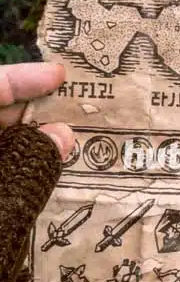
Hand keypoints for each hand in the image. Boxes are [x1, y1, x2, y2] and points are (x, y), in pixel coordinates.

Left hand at [0, 62, 74, 281]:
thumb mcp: (0, 207)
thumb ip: (27, 166)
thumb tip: (62, 136)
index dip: (19, 79)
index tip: (60, 75)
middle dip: (24, 117)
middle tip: (71, 116)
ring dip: (21, 151)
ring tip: (63, 152)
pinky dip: (10, 178)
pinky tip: (36, 186)